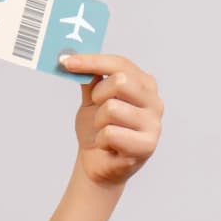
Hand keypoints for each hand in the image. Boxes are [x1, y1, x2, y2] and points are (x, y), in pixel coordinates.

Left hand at [62, 53, 162, 187]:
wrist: (97, 163)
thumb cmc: (98, 130)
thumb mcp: (92, 99)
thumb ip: (90, 78)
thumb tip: (74, 57)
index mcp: (145, 84)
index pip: (120, 64)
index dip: (92, 60)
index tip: (67, 61)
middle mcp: (154, 101)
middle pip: (120, 81)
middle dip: (98, 95)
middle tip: (95, 108)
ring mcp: (154, 124)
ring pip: (112, 108)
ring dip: (98, 122)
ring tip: (103, 131)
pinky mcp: (147, 145)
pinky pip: (111, 133)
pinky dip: (101, 140)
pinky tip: (108, 146)